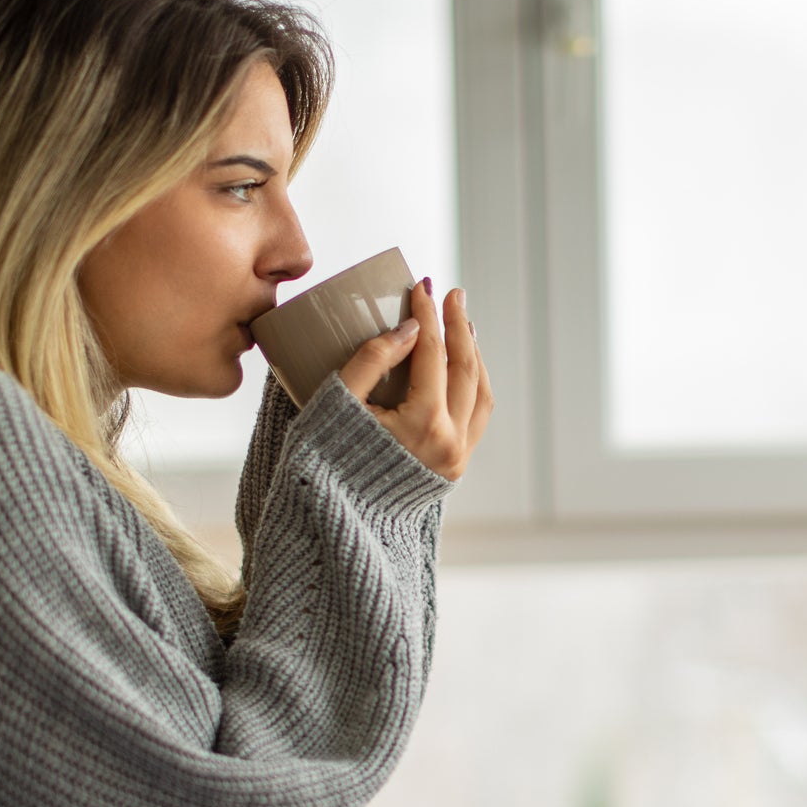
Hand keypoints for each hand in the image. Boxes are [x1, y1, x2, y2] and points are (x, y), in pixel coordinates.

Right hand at [336, 280, 491, 480]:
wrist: (335, 520)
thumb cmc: (325, 460)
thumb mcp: (338, 404)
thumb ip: (371, 361)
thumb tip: (410, 328)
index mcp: (423, 425)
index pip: (433, 354)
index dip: (428, 315)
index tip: (423, 286)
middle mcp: (450, 443)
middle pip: (467, 369)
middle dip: (459, 326)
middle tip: (452, 295)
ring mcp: (456, 459)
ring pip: (481, 394)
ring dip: (473, 355)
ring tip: (461, 325)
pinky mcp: (454, 469)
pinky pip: (476, 416)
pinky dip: (474, 384)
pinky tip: (461, 365)